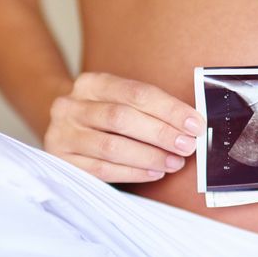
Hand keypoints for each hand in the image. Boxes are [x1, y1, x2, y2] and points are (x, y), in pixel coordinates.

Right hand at [44, 72, 204, 182]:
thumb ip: (149, 108)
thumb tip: (191, 124)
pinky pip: (101, 169)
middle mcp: (71, 106)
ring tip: (174, 163)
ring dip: (148, 156)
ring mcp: (63, 134)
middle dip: (160, 133)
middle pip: (121, 118)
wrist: (65, 129)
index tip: (195, 124)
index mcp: (91, 83)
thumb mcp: (119, 101)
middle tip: (187, 146)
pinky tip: (153, 173)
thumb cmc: (104, 116)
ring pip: (111, 147)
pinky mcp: (62, 161)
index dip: (169, 109)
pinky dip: (132, 172)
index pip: (135, 93)